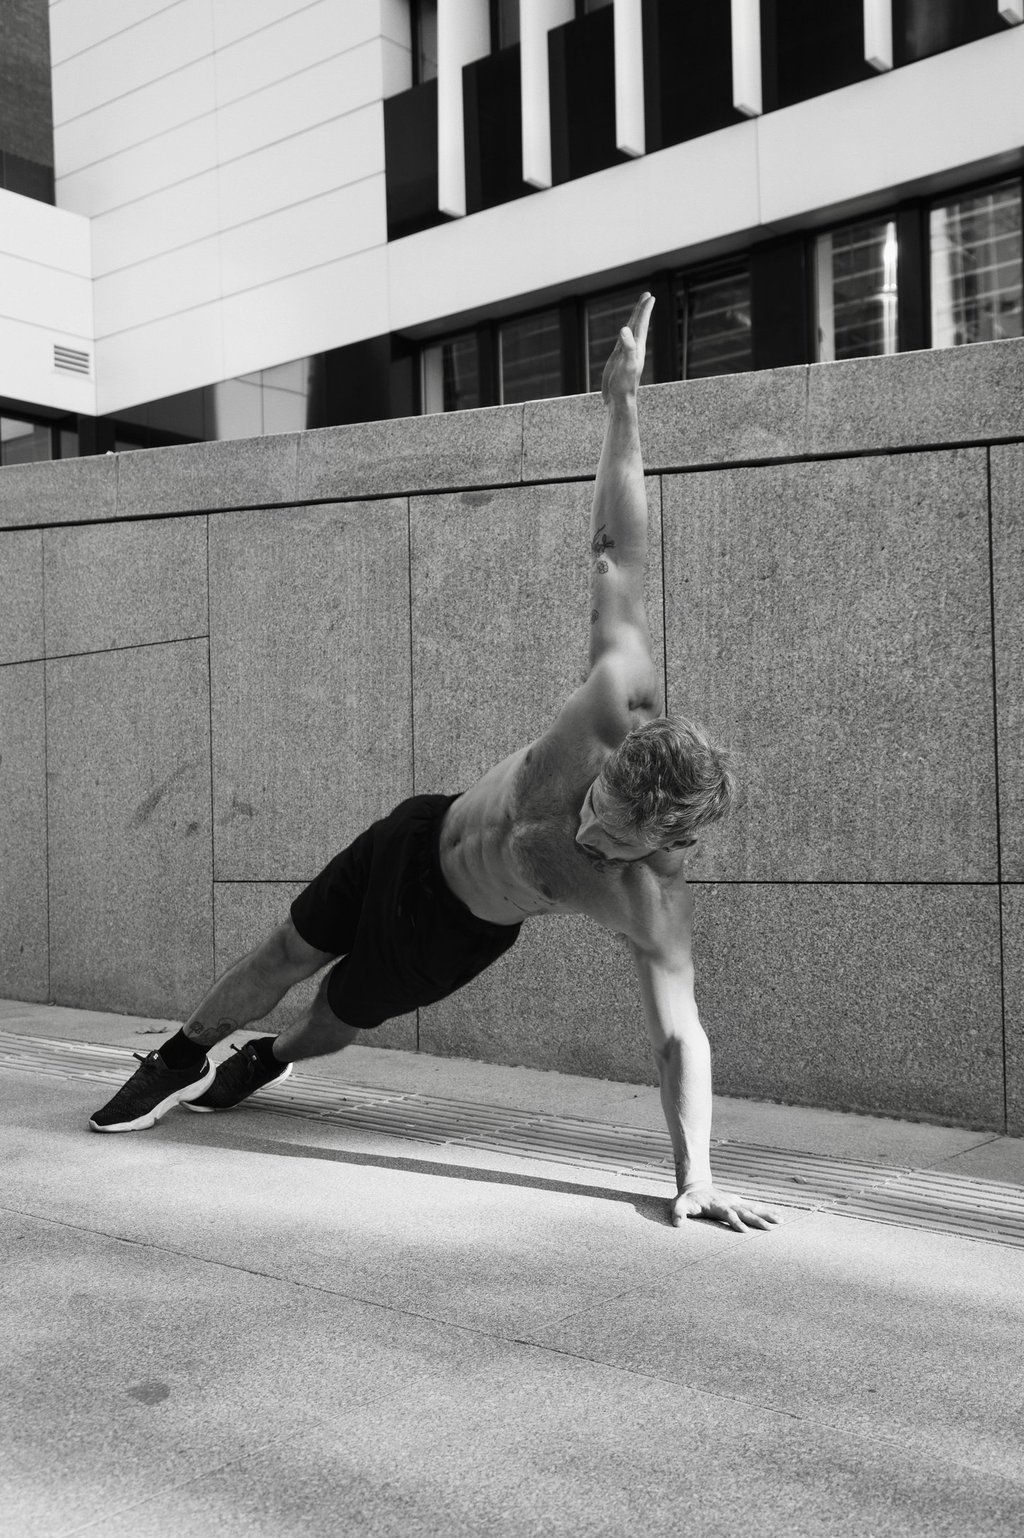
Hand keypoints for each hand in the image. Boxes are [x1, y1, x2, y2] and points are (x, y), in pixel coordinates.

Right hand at [601, 291, 653, 405]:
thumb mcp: (627, 365)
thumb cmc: (624, 384)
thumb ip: (628, 347)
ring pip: (631, 331)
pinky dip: (624, 333)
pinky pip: (622, 341)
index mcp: (637, 347)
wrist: (619, 400)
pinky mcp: (618, 359)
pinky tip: (624, 331)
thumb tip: (625, 330)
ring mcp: (626, 353)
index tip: (650, 296)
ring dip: (634, 319)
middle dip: (642, 310)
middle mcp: (634, 348)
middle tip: (647, 295)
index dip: (645, 310)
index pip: (641, 324)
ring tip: (637, 309)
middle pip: (638, 324)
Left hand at [672, 1183, 780, 1232]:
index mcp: (717, 1205)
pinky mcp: (739, 1203)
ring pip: (753, 1208)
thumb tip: (677, 1224)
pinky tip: (778, 1216)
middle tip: (770, 1228)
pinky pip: (755, 1207)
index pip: (728, 1214)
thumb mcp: (679, 1204)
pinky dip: (767, 1211)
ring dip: (767, 1214)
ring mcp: (735, 1202)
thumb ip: (678, 1213)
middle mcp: (729, 1203)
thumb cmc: (687, 1199)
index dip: (735, 1222)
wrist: (696, 1186)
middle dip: (757, 1220)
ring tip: (781, 1221)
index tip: (745, 1231)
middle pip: (745, 1211)